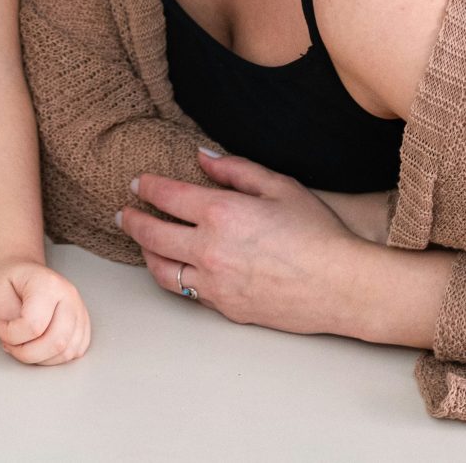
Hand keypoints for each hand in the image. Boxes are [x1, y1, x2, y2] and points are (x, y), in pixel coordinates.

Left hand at [0, 259, 91, 364]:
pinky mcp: (82, 323)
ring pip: (67, 351)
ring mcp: (79, 309)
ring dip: (41, 358)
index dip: (10, 336)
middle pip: (57, 342)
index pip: (34, 326)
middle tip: (10, 344)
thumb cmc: (7, 283)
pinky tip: (38, 347)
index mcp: (48, 284)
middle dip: (27, 353)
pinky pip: (74, 352)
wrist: (18, 272)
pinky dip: (54, 357)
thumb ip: (8, 324)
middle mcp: (69, 296)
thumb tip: (19, 344)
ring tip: (23, 344)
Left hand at [118, 149, 380, 337]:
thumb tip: (203, 158)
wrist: (340, 286)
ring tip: (144, 243)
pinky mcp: (224, 307)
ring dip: (146, 253)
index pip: (167, 196)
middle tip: (124, 213)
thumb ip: (236, 170)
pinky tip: (176, 267)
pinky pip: (186, 291)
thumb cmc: (316, 233)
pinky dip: (174, 276)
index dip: (146, 187)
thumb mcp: (279, 187)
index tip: (137, 183)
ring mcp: (214, 282)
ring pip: (161, 270)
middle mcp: (209, 249)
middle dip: (133, 221)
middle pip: (152, 235)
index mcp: (221, 212)